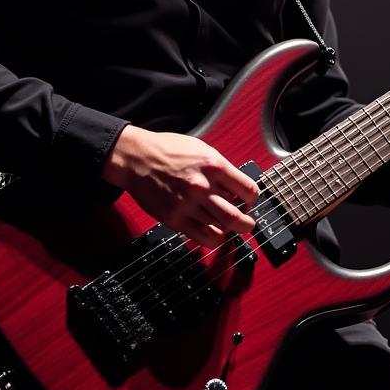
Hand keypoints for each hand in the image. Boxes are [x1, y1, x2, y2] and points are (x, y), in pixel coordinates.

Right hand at [101, 126, 257, 247]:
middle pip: (237, 217)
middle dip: (247, 224)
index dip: (252, 199)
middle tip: (246, 223)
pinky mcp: (174, 218)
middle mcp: (202, 186)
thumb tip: (237, 188)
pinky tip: (212, 231)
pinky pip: (202, 238)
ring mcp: (187, 204)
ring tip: (226, 226)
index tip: (247, 201)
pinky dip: (212, 239)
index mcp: (214, 165)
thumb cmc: (167, 150)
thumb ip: (221, 170)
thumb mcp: (202, 150)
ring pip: (221, 230)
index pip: (248, 190)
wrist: (137, 157)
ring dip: (228, 231)